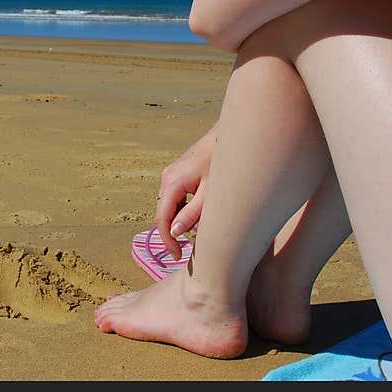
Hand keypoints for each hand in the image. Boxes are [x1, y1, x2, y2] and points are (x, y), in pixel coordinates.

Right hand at [154, 122, 216, 260]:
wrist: (229, 136)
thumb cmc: (222, 163)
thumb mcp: (210, 194)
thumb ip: (192, 214)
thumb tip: (175, 233)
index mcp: (172, 183)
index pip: (162, 219)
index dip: (167, 240)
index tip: (177, 255)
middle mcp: (167, 177)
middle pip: (163, 212)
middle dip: (173, 232)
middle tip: (186, 249)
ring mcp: (171, 173)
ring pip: (168, 205)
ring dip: (178, 220)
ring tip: (196, 230)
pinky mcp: (178, 172)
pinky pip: (174, 196)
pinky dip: (182, 208)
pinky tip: (198, 213)